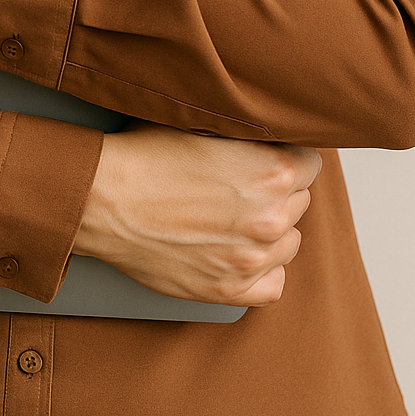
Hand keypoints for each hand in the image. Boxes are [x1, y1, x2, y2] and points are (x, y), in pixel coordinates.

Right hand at [72, 122, 321, 305]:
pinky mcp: (230, 290)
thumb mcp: (205, 125)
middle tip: (239, 185)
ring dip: (269, 230)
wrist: (104, 200)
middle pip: (299, 202)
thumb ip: (249, 137)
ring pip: (289, 242)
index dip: (286, 157)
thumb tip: (271, 139)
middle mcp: (271, 217)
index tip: (266, 159)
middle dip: (277, 192)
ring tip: (233, 217)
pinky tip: (237, 251)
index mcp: (272, 170)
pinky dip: (261, 269)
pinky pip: (273, 284)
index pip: (310, 164)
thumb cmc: (146, 156)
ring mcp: (252, 258)